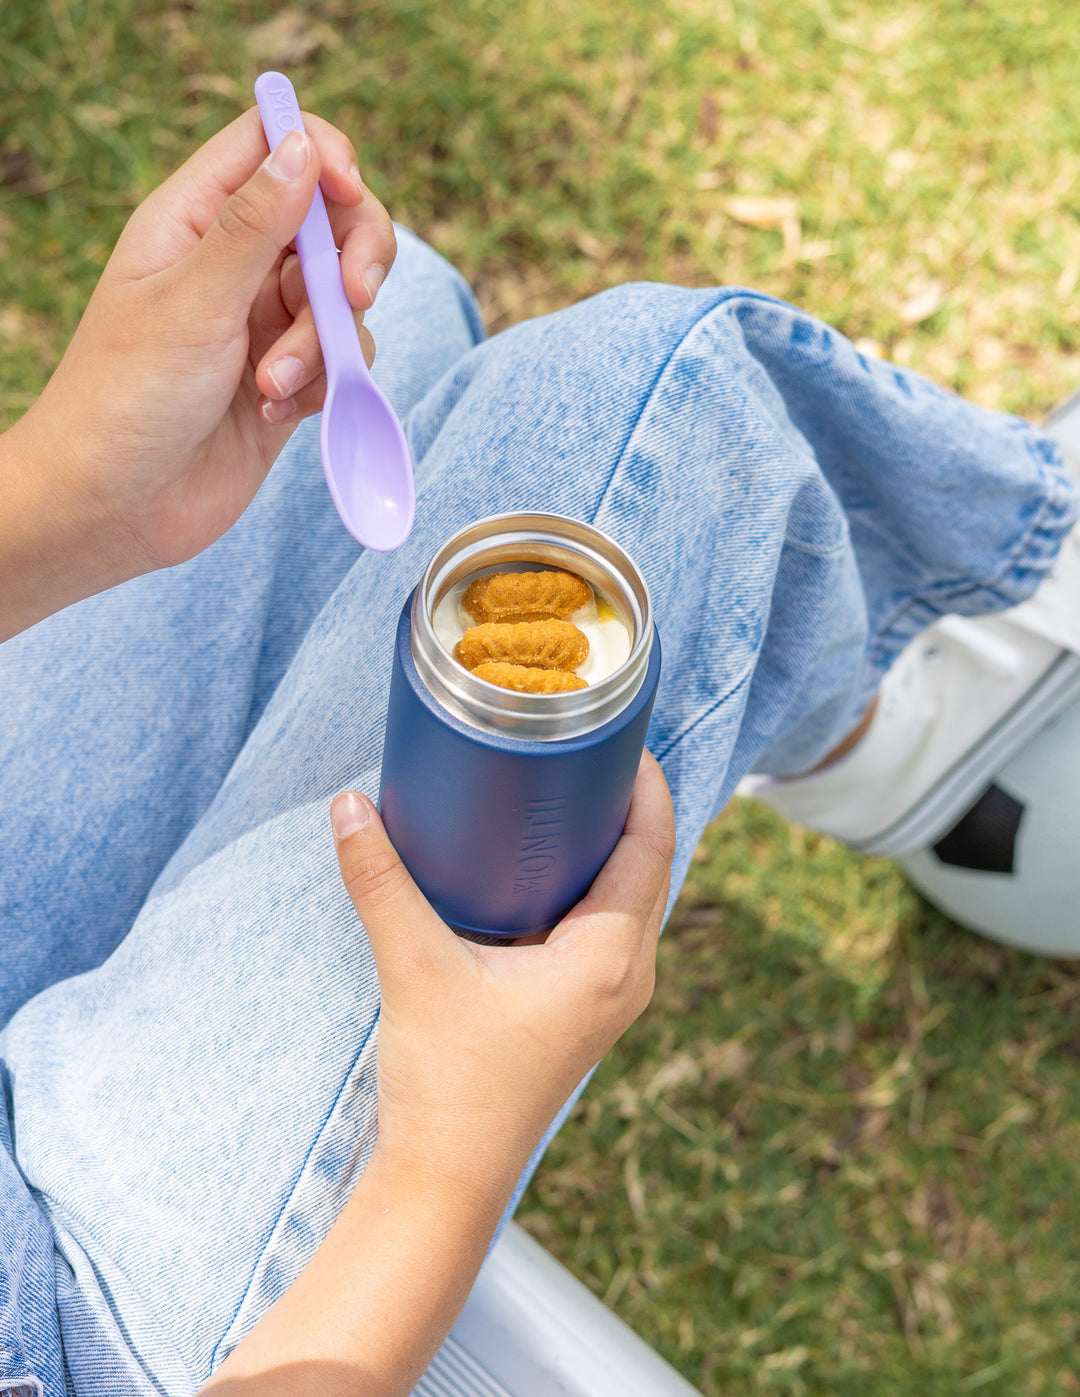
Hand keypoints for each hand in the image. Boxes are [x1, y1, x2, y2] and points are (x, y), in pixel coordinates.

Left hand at [4, 107, 394, 595]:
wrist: (117, 507)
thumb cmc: (127, 398)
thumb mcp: (193, 301)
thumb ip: (256, 224)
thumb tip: (305, 145)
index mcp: (195, 220)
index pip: (272, 143)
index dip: (321, 152)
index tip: (347, 192)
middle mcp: (234, 264)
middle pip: (330, 218)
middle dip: (354, 255)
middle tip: (352, 296)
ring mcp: (264, 324)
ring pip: (342, 299)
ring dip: (324, 344)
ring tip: (273, 387)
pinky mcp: (288, 381)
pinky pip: (341, 361)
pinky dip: (323, 387)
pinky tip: (276, 414)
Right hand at [331, 751, 675, 1205]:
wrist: (445, 1181)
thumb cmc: (446, 1086)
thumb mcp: (413, 967)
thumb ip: (381, 881)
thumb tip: (349, 805)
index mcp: (609, 959)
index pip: (652, 847)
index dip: (645, 785)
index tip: (620, 736)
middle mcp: (626, 976)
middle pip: (649, 867)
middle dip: (627, 806)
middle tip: (586, 750)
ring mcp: (610, 999)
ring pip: (631, 899)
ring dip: (612, 846)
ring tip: (570, 792)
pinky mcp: (584, 1011)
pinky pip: (609, 927)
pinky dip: (593, 885)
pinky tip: (549, 864)